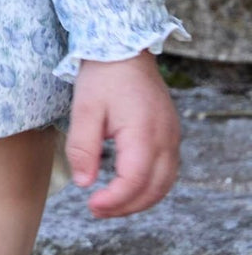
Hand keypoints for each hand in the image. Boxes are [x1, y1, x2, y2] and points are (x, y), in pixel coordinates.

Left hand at [65, 51, 179, 217]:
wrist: (123, 44)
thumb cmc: (103, 74)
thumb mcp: (85, 108)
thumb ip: (82, 147)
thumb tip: (83, 183)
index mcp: (144, 133)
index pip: (134, 182)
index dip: (114, 201)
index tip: (91, 205)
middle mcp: (165, 138)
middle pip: (154, 189)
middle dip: (126, 206)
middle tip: (97, 210)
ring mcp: (172, 134)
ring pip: (164, 183)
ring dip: (140, 199)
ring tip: (111, 203)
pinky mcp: (170, 131)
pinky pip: (167, 169)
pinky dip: (150, 185)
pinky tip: (129, 185)